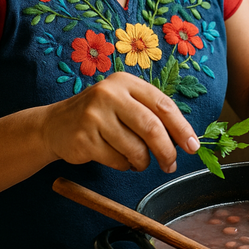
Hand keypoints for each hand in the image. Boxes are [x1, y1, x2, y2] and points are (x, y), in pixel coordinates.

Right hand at [41, 72, 199, 172]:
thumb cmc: (101, 115)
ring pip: (135, 148)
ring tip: (139, 161)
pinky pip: (117, 160)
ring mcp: (95, 116)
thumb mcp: (124, 103)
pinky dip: (125, 166)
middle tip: (171, 165)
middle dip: (166, 150)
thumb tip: (184, 139)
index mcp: (126, 82)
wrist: (54, 124)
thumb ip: (151, 114)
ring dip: (143, 161)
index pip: (163, 104)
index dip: (182, 127)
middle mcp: (110, 94)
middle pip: (151, 127)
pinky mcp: (84, 138)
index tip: (194, 146)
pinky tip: (119, 159)